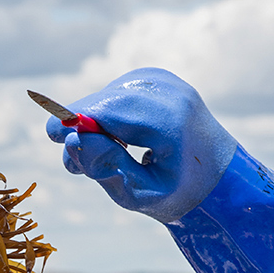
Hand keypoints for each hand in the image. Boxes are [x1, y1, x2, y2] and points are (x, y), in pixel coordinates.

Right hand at [43, 67, 236, 222]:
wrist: (222, 175)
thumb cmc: (182, 192)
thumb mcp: (143, 194)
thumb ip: (106, 168)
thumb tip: (71, 137)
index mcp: (170, 121)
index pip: (110, 110)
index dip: (74, 120)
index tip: (51, 135)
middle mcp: (169, 91)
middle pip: (106, 100)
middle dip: (80, 127)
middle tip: (73, 165)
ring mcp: (163, 80)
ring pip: (108, 96)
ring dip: (93, 124)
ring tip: (101, 159)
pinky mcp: (156, 78)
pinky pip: (116, 93)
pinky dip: (107, 116)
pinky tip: (118, 141)